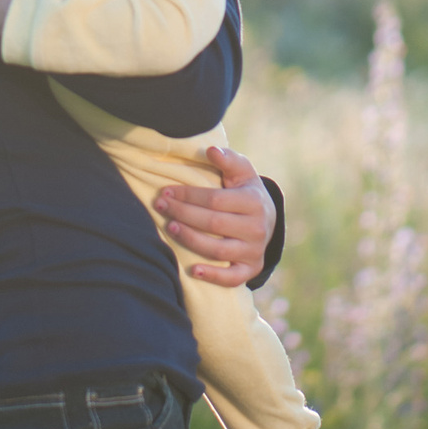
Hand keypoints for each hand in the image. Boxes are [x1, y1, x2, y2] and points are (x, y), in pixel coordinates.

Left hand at [155, 147, 275, 286]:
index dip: (187, 195)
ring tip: (170, 228)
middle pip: (213, 224)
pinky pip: (232, 278)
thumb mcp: (242, 172)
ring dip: (191, 240)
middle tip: (161, 206)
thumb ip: (229, 159)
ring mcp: (254, 250)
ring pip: (218, 250)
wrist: (266, 219)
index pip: (214, 200)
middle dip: (183, 214)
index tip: (166, 191)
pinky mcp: (250, 268)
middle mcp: (257, 228)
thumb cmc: (245, 191)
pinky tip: (193, 270)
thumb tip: (211, 150)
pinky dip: (213, 276)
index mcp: (253, 202)